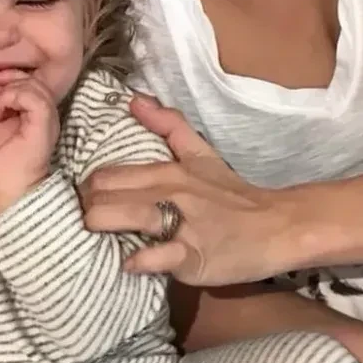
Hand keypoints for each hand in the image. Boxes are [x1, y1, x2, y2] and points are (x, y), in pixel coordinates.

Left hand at [0, 72, 58, 214]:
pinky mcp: (43, 126)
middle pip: (37, 81)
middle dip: (12, 79)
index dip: (15, 77)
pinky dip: (11, 99)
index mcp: (41, 114)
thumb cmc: (7, 162)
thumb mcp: (3, 124)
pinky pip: (33, 99)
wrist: (13, 187)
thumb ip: (7, 104)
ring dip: (10, 91)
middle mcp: (49, 115)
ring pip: (36, 87)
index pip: (35, 82)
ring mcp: (49, 120)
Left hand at [79, 96, 290, 284]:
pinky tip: (128, 264)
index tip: (85, 205)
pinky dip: (139, 261)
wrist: (277, 226)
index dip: (87, 191)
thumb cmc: (234, 195)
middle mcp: (171, 193)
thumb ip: (168, 127)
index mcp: (167, 171)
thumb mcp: (201, 155)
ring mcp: (182, 225)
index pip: (107, 175)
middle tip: (84, 224)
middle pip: (108, 195)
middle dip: (87, 210)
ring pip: (129, 216)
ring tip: (94, 238)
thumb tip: (135, 99)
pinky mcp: (194, 257)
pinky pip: (158, 257)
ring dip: (103, 227)